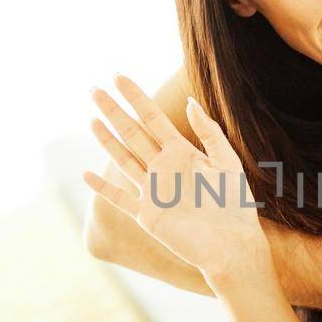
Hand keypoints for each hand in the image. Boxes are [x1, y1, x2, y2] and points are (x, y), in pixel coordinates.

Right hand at [84, 76, 267, 284]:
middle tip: (94, 91)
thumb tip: (191, 102)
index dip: (136, 98)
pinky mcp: (147, 215)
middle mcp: (164, 168)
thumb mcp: (226, 161)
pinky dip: (102, 189)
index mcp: (182, 153)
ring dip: (107, 141)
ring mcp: (153, 191)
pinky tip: (86, 174)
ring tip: (92, 120)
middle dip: (114, 112)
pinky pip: (120, 198)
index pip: (154, 119)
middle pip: (133, 134)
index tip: (119, 77)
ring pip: (123, 160)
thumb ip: (209, 132)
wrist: (233, 244)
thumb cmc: (235, 205)